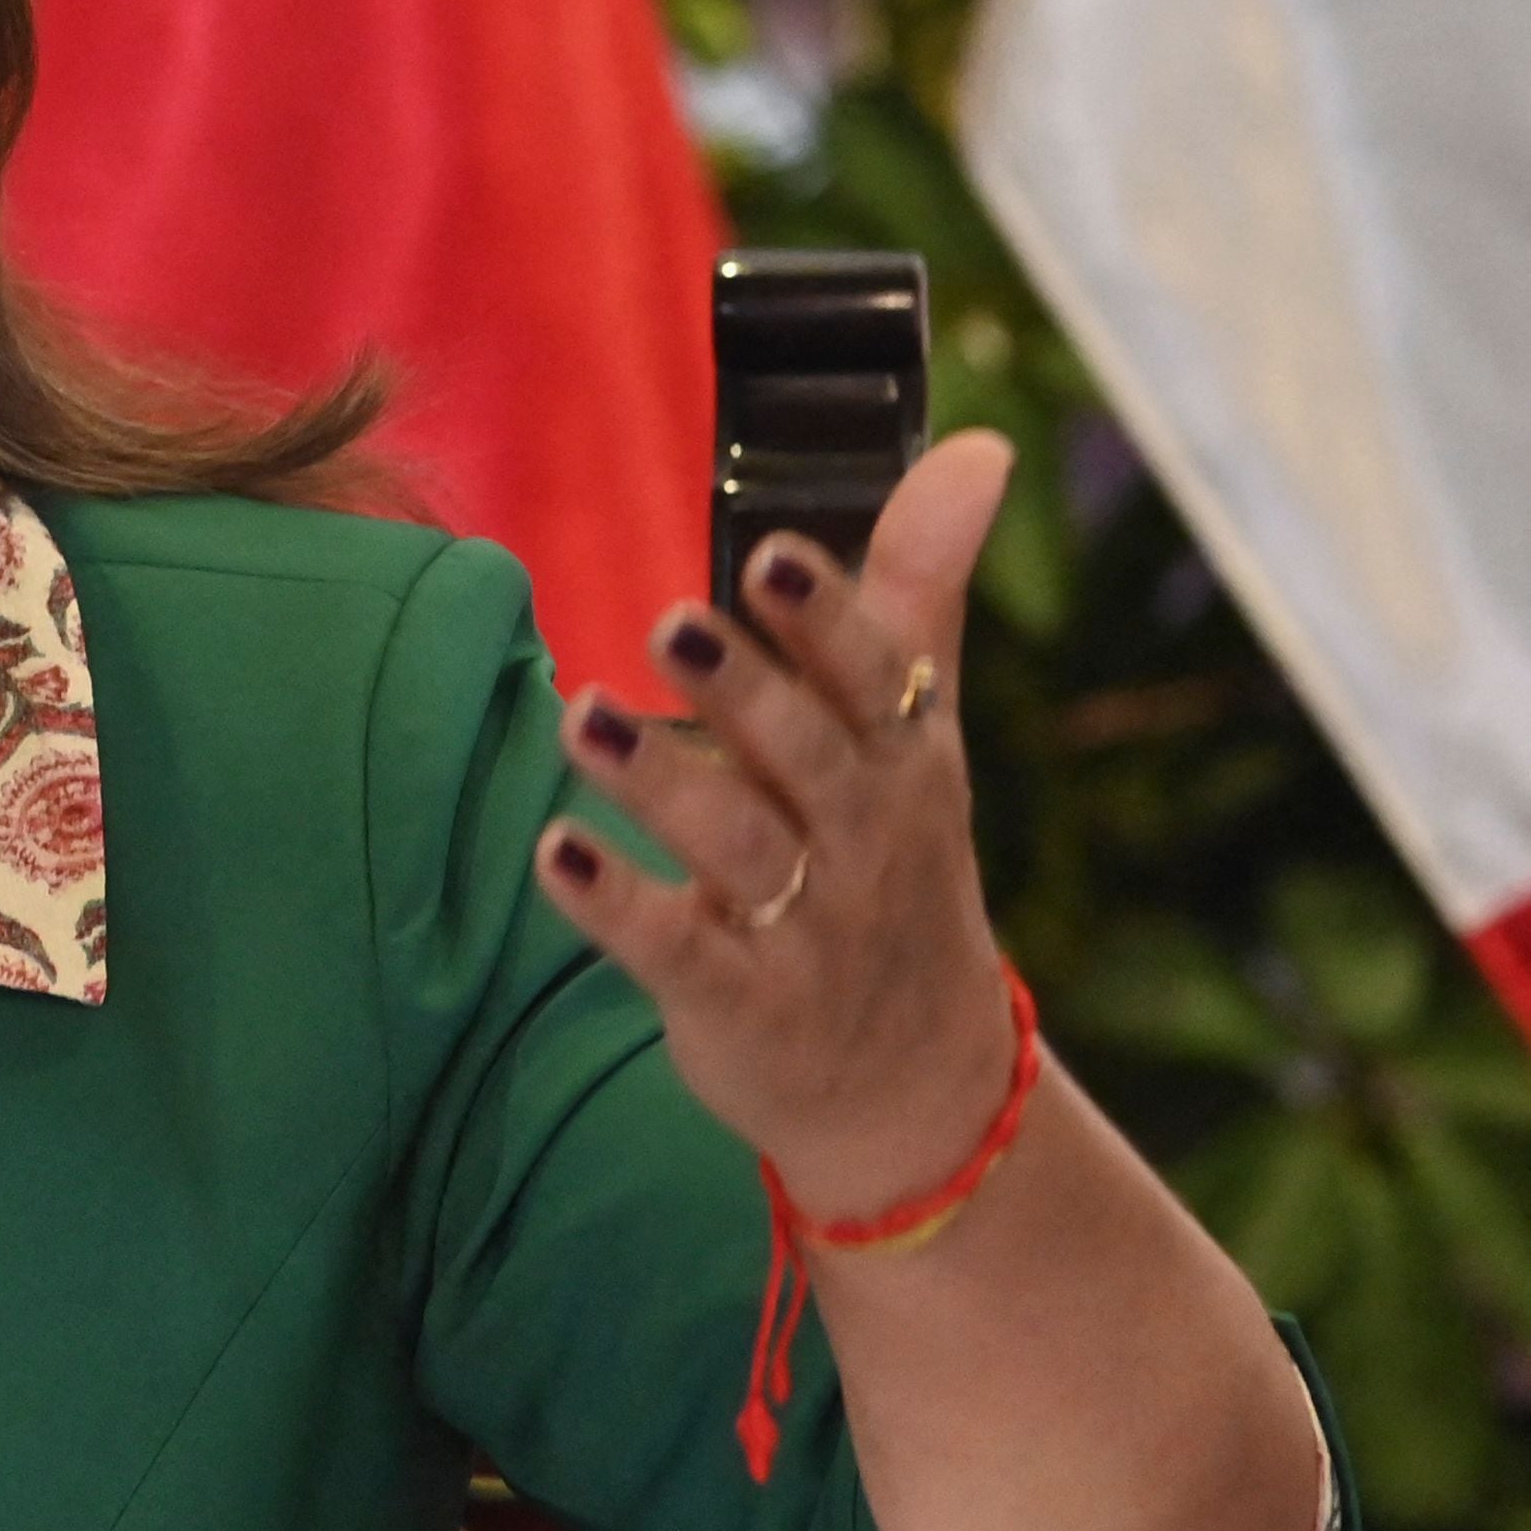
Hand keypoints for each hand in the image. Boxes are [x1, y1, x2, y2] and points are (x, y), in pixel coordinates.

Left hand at [533, 431, 1023, 1220]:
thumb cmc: (895, 867)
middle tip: (672, 623)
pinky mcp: (738, 1005)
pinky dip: (615, 904)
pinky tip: (553, 852)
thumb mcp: (921, 734)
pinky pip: (674, 952)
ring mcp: (805, 930)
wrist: (916, 1086)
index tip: (775, 553)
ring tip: (584, 716)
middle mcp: (864, 842)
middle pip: (809, 756)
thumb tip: (977, 444)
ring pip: (735, 847)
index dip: (828, 617)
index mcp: (907, 764)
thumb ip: (917, 591)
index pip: (878, 677)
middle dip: (746, 692)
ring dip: (660, 782)